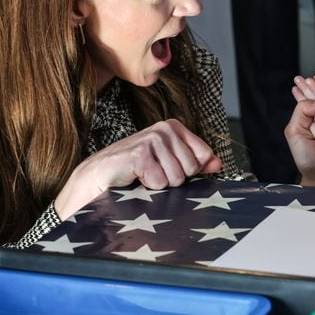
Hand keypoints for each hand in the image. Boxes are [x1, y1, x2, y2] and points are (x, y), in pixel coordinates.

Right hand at [54, 119, 220, 217]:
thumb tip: (218, 162)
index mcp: (173, 127)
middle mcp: (164, 128)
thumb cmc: (132, 173)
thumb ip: (195, 163)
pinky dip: (148, 187)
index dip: (189, 170)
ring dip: (159, 185)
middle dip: (174, 179)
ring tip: (141, 176)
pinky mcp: (140, 153)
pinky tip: (134, 178)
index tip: (167, 168)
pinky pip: (161, 181)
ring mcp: (152, 139)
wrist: (96, 179)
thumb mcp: (168, 165)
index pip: (204, 155)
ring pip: (177, 177)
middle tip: (151, 174)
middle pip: (192, 168)